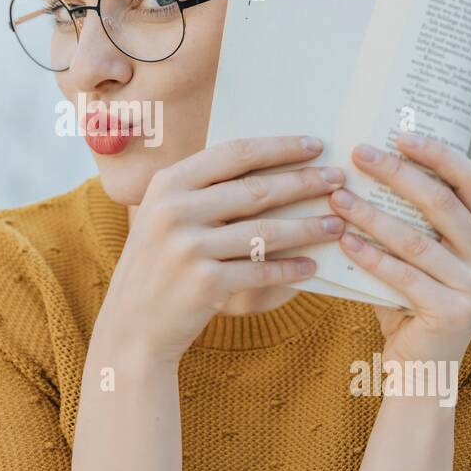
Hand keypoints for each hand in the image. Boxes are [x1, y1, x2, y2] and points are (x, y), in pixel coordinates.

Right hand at [98, 136, 345, 363]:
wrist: (133, 325)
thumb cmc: (159, 264)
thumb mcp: (165, 215)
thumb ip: (203, 190)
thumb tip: (273, 166)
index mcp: (168, 183)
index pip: (234, 153)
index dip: (279, 147)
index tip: (314, 145)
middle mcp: (175, 210)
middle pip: (256, 189)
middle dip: (304, 182)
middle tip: (338, 180)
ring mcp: (188, 247)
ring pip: (265, 231)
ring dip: (307, 227)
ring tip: (335, 224)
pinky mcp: (205, 284)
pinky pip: (261, 271)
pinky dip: (290, 269)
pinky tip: (310, 266)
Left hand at [326, 133, 470, 367]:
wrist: (421, 373)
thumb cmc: (408, 306)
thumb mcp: (415, 260)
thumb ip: (407, 223)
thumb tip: (362, 170)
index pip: (470, 182)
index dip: (437, 154)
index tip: (399, 134)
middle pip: (443, 202)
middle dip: (398, 173)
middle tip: (359, 155)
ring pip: (417, 239)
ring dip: (372, 214)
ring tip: (338, 198)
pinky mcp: (454, 313)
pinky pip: (403, 275)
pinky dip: (371, 255)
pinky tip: (344, 240)